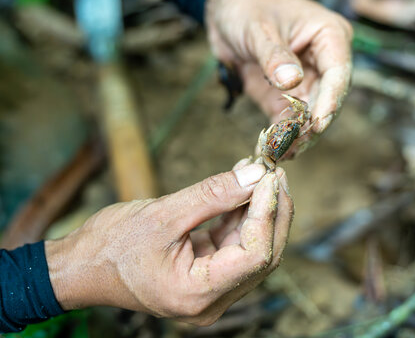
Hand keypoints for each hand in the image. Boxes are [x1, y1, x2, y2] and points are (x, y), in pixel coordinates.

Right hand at [45, 159, 292, 325]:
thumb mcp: (163, 214)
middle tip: (274, 172)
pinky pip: (233, 246)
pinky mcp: (207, 277)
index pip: (255, 255)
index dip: (268, 213)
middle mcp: (210, 301)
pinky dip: (239, 216)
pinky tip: (242, 187)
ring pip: (252, 249)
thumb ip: (212, 194)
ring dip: (258, 210)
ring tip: (259, 172)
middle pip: (263, 255)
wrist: (82, 267)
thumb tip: (255, 173)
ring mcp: (210, 292)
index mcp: (197, 294)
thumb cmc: (111, 246)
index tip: (270, 177)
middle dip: (272, 211)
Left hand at [206, 0, 352, 156]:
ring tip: (283, 151)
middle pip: (327, 99)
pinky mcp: (285, 95)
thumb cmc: (247, 6)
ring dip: (298, 135)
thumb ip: (274, 55)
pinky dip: (282, 135)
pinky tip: (274, 149)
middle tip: (297, 144)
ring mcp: (305, 81)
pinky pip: (289, 119)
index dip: (331, 100)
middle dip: (312, 124)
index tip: (319, 123)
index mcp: (329, 37)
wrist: (224, 9)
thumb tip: (291, 81)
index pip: (338, 73)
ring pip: (310, 115)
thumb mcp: (259, 28)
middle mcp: (322, 61)